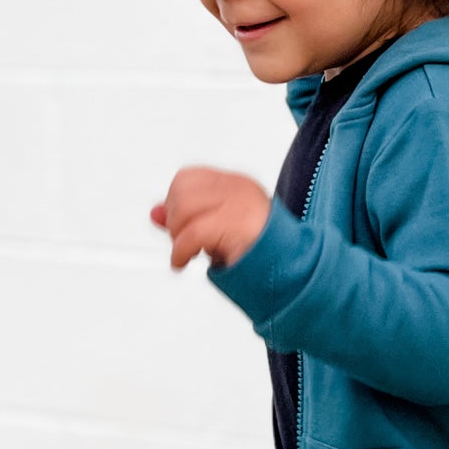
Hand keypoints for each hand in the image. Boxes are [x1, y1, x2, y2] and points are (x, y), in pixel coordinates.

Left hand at [150, 167, 272, 270]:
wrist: (292, 269)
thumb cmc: (257, 253)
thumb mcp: (216, 231)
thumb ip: (186, 219)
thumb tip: (156, 213)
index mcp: (235, 185)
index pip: (189, 179)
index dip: (174, 203)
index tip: (176, 226)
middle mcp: (238, 189)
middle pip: (182, 188)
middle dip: (174, 219)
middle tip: (183, 241)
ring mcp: (239, 204)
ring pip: (184, 208)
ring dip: (177, 237)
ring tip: (188, 252)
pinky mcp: (236, 224)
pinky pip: (191, 233)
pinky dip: (179, 252)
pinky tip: (183, 261)